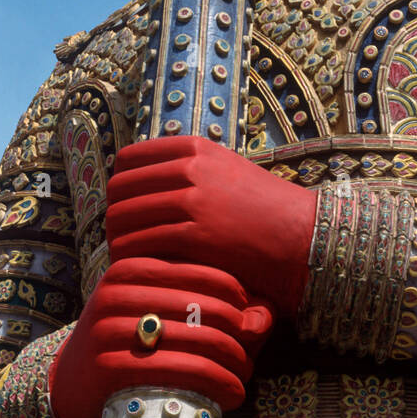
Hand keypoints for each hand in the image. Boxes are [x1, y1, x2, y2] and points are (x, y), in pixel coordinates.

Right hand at [48, 257, 272, 417]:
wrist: (70, 387)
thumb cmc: (130, 344)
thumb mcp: (161, 313)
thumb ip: (211, 307)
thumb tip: (265, 316)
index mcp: (132, 266)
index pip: (204, 275)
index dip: (239, 299)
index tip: (251, 323)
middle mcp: (117, 291)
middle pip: (203, 307)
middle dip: (238, 334)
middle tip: (251, 355)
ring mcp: (109, 327)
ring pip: (195, 338)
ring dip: (233, 361)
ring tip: (244, 377)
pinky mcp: (109, 366)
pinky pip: (179, 369)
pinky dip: (216, 382)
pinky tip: (233, 394)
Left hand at [104, 136, 315, 318]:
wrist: (302, 234)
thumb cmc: (263, 210)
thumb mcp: (225, 171)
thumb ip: (189, 170)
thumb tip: (143, 181)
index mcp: (195, 147)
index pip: (128, 160)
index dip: (120, 187)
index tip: (125, 208)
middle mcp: (190, 166)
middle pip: (119, 189)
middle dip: (114, 216)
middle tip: (122, 239)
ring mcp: (192, 199)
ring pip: (123, 217)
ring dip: (118, 240)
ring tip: (126, 258)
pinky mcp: (195, 234)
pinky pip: (139, 243)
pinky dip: (130, 258)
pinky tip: (139, 270)